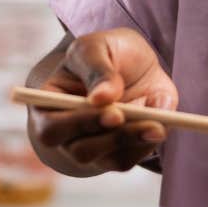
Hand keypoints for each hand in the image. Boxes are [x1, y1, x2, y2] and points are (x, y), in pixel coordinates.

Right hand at [28, 28, 177, 174]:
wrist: (134, 64)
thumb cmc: (106, 52)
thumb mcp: (97, 47)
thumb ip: (97, 69)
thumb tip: (100, 98)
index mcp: (49, 105)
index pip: (51, 127)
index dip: (79, 124)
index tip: (114, 113)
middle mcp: (65, 133)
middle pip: (79, 151)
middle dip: (112, 137)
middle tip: (139, 120)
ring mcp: (90, 147)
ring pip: (105, 159)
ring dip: (132, 141)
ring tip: (157, 126)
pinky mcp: (115, 154)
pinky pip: (127, 160)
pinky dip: (145, 144)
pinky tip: (158, 125)